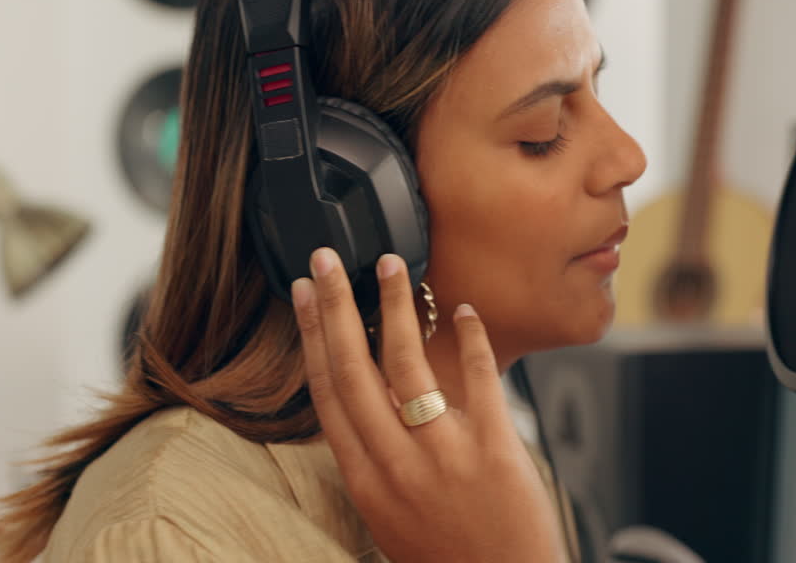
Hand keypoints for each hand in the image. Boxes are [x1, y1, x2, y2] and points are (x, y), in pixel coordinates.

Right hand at [291, 248, 567, 562]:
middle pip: (353, 367)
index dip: (310, 336)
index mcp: (364, 479)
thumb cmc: (446, 558)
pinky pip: (479, 378)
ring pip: (408, 363)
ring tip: (392, 266)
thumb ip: (374, 459)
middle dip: (335, 306)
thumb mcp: (387, 516)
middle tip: (327, 261)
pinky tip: (463, 310)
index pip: (326, 392)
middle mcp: (396, 463)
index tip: (301, 296)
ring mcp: (445, 454)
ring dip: (397, 306)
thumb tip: (363, 402)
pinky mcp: (495, 449)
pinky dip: (470, 338)